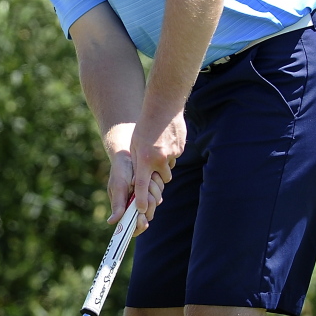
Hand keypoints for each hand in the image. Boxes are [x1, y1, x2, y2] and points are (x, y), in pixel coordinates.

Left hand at [129, 111, 185, 231]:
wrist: (163, 106)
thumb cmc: (145, 125)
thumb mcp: (135, 144)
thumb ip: (137, 162)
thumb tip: (139, 179)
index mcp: (144, 159)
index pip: (142, 185)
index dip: (141, 200)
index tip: (141, 210)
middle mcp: (159, 159)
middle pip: (161, 179)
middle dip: (158, 176)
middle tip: (153, 164)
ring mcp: (172, 154)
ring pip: (169, 168)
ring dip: (164, 164)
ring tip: (158, 147)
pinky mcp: (180, 148)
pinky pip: (175, 156)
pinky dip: (171, 152)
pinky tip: (166, 139)